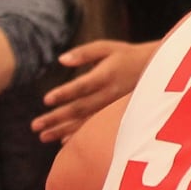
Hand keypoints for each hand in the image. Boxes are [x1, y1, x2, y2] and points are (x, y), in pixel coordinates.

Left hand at [32, 39, 157, 141]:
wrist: (155, 70)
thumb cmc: (127, 55)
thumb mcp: (107, 48)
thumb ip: (84, 53)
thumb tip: (61, 60)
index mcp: (106, 75)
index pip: (82, 86)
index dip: (64, 93)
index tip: (46, 100)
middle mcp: (109, 94)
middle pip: (79, 108)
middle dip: (56, 118)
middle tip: (35, 126)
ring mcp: (112, 107)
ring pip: (85, 121)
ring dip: (62, 130)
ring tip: (42, 136)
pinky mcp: (114, 115)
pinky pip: (95, 128)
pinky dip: (79, 135)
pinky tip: (62, 141)